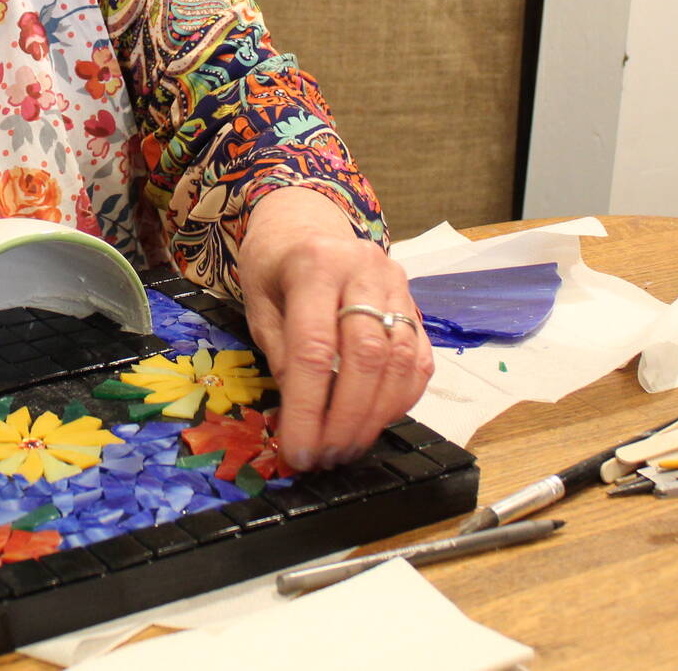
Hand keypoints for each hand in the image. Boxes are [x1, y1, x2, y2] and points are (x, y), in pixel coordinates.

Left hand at [238, 188, 431, 471]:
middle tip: (327, 457)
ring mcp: (397, 283)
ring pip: (400, 360)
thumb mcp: (259, 302)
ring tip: (348, 447)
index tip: (298, 451)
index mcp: (315, 265)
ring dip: (376, 415)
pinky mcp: (414, 300)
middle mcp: (364, 270)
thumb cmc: (274, 264)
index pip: (316, 348)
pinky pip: (419, 357)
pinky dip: (401, 397)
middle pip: (366, 357)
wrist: (305, 220)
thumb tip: (300, 415)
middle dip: (347, 419)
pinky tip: (376, 421)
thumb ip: (281, 353)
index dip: (309, 409)